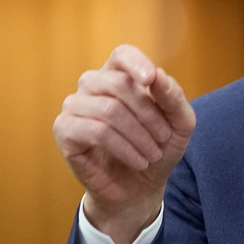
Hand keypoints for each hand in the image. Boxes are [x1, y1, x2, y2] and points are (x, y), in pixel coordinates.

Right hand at [53, 44, 194, 243]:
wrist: (140, 188)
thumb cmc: (158, 149)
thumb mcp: (179, 124)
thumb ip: (173, 97)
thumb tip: (158, 75)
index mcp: (119, 75)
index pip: (122, 55)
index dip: (136, 63)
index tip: (151, 80)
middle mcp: (93, 85)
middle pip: (119, 83)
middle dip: (148, 114)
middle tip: (163, 138)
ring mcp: (75, 106)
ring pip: (109, 109)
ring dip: (139, 135)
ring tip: (152, 154)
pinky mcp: (64, 130)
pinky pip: (96, 131)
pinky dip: (123, 148)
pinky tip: (137, 160)